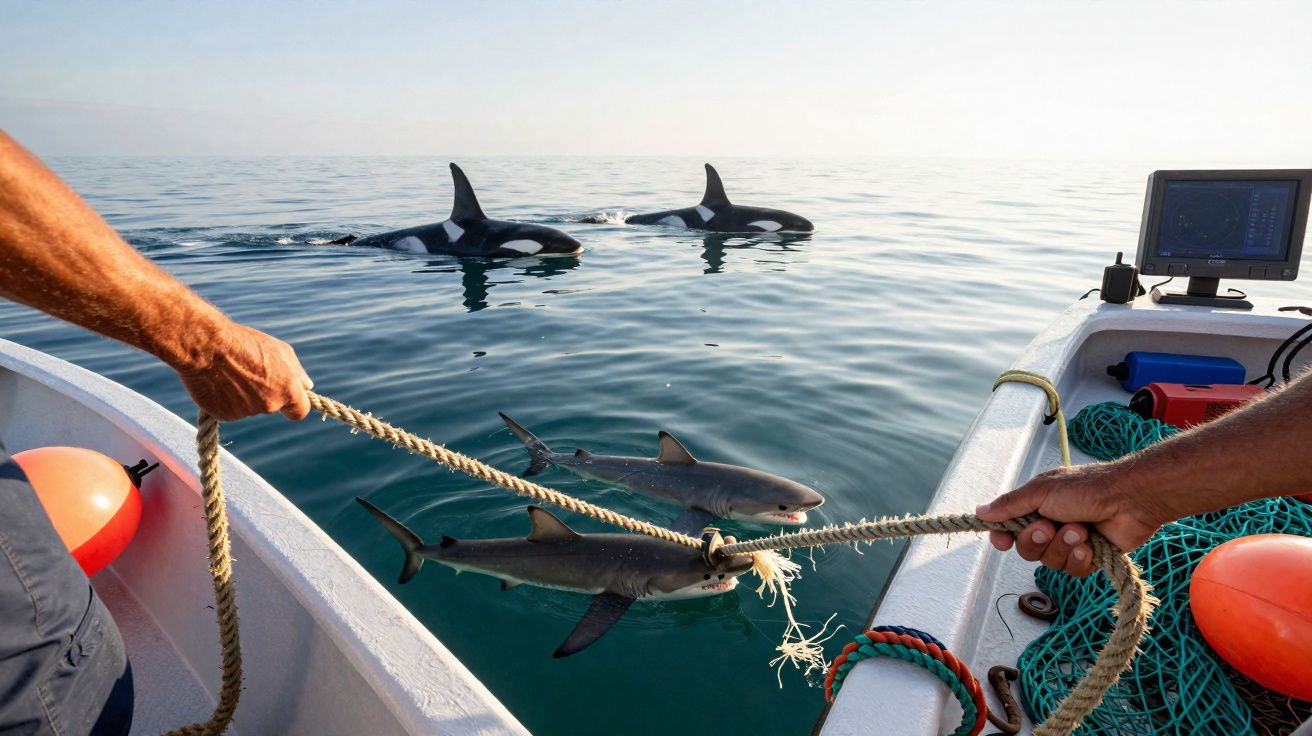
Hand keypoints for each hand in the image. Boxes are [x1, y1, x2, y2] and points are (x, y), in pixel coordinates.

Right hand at [175, 322, 312, 420]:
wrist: (206, 346)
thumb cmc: (245, 343)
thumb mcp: (280, 350)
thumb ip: (296, 372)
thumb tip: (307, 386)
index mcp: (288, 390)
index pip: (300, 411)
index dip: (293, 405)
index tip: (288, 399)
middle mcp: (269, 404)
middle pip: (272, 406)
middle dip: (265, 394)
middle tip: (249, 373)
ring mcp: (246, 412)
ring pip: (249, 407)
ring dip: (244, 394)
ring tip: (230, 372)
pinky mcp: (224, 415)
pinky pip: (230, 409)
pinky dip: (226, 399)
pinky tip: (218, 381)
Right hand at [975, 463, 1167, 576]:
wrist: (1130, 500)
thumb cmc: (1087, 488)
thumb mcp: (1041, 491)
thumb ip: (1010, 505)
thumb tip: (980, 511)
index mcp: (1037, 506)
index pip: (1009, 529)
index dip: (1003, 538)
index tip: (1002, 541)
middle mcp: (1051, 525)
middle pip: (1026, 549)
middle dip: (1037, 540)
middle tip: (1050, 526)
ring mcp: (1070, 542)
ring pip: (1050, 562)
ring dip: (1063, 547)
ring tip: (1080, 530)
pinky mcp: (1089, 557)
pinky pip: (1072, 570)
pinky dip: (1080, 558)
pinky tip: (1091, 544)